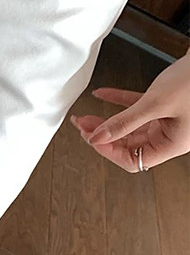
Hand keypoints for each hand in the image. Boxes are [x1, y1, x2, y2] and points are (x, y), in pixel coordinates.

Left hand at [70, 50, 189, 171]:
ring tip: (87, 116)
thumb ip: (125, 121)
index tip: (92, 138)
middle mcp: (170, 135)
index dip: (109, 151)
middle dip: (103, 135)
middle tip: (83, 127)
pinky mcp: (166, 104)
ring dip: (108, 121)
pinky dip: (118, 101)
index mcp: (172, 144)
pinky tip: (102, 94)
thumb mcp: (156, 103)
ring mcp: (168, 120)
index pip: (133, 160)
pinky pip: (136, 107)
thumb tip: (99, 137)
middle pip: (128, 144)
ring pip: (130, 127)